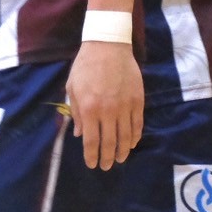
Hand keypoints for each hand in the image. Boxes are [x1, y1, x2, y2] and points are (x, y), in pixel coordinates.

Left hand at [65, 41, 143, 168]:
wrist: (108, 45)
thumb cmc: (85, 65)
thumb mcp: (73, 87)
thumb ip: (76, 112)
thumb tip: (79, 134)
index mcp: (89, 109)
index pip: (91, 141)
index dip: (92, 156)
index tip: (92, 164)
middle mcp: (108, 111)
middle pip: (110, 143)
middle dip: (108, 158)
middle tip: (107, 166)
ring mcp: (125, 107)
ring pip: (126, 137)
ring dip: (123, 152)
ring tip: (120, 159)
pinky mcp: (138, 101)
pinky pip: (138, 125)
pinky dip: (135, 137)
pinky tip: (132, 143)